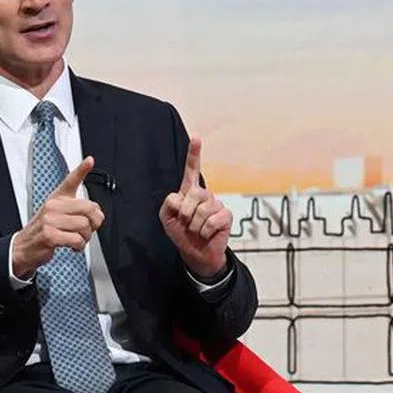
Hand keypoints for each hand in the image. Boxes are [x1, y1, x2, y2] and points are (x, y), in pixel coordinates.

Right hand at [11, 156, 104, 278]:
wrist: (24, 247)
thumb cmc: (44, 230)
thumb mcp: (57, 214)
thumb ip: (76, 210)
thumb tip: (97, 214)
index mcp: (56, 199)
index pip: (70, 181)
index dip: (81, 170)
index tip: (90, 160)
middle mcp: (53, 206)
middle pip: (89, 209)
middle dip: (94, 223)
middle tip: (88, 229)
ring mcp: (50, 220)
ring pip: (84, 226)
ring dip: (86, 237)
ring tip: (77, 239)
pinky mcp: (49, 235)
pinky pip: (77, 239)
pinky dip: (79, 246)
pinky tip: (73, 246)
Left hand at [159, 135, 232, 278]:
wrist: (196, 254)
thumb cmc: (182, 234)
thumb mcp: (167, 218)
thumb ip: (168, 204)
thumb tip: (180, 198)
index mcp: (188, 192)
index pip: (191, 170)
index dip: (194, 154)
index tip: (196, 138)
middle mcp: (204, 195)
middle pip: (194, 193)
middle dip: (185, 212)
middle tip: (185, 223)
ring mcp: (216, 204)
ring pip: (202, 210)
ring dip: (194, 225)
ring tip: (195, 230)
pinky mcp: (225, 215)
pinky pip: (213, 220)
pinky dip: (205, 230)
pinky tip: (206, 233)